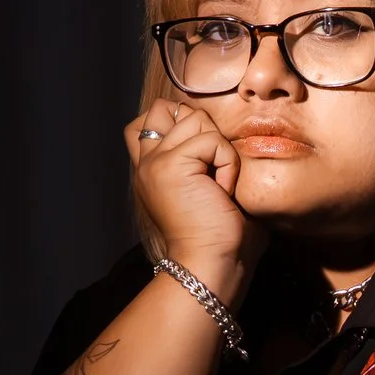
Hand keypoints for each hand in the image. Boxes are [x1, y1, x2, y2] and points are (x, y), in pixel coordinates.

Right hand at [126, 95, 263, 289]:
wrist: (211, 266)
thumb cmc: (221, 238)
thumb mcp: (207, 189)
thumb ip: (202, 156)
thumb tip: (221, 131)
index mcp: (150, 170)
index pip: (149, 119)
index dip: (179, 121)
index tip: (204, 156)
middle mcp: (146, 164)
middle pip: (169, 108)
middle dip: (202, 127)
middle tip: (213, 168)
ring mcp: (154, 163)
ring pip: (195, 118)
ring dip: (219, 148)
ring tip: (219, 184)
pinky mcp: (170, 165)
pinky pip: (212, 140)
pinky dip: (227, 163)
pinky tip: (223, 191)